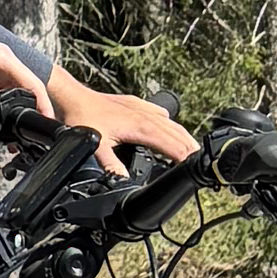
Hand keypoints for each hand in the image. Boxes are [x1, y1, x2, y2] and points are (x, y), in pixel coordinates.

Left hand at [0, 29, 46, 130]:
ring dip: (9, 115)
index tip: (46, 121)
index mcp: (3, 58)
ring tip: (8, 136)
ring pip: (10, 98)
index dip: (42, 103)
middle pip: (24, 93)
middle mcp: (3, 65)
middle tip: (22, 136)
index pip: (32, 83)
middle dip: (25, 114)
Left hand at [44, 67, 197, 167]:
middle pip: (178, 135)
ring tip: (194, 153)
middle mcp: (147, 116)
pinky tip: (170, 132)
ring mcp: (143, 109)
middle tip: (203, 166)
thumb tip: (123, 181)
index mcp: (142, 127)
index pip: (174, 145)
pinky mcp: (136, 105)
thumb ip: (110, 165)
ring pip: (172, 125)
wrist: (73, 95)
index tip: (197, 171)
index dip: (187, 160)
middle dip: (192, 151)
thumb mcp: (96, 145)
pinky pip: (161, 117)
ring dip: (184, 139)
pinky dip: (170, 127)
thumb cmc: (82, 117)